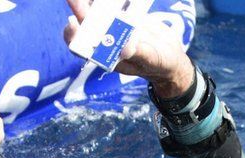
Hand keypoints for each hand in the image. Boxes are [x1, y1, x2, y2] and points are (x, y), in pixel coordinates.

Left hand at [64, 0, 192, 97]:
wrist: (171, 55)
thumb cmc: (159, 64)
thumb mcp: (150, 60)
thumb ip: (138, 54)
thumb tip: (124, 49)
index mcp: (106, 55)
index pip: (81, 46)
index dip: (73, 34)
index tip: (72, 22)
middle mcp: (107, 39)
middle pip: (87, 23)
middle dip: (80, 8)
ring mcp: (115, 25)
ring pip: (99, 11)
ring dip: (94, 1)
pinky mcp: (126, 16)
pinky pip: (116, 4)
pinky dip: (112, 0)